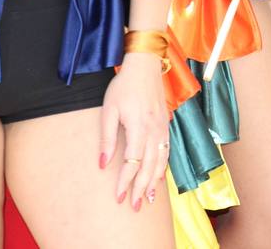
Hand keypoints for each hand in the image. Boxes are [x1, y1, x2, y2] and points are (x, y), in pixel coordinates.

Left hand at [101, 53, 169, 209]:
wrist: (146, 65)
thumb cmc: (124, 86)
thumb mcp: (108, 110)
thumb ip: (107, 138)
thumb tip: (103, 164)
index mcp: (139, 127)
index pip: (133, 162)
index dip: (126, 181)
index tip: (119, 196)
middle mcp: (154, 130)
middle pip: (149, 165)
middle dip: (142, 187)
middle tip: (136, 206)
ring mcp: (162, 127)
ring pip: (161, 160)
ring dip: (155, 180)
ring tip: (149, 197)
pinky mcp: (165, 124)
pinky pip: (167, 150)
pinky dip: (163, 166)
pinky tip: (159, 175)